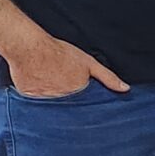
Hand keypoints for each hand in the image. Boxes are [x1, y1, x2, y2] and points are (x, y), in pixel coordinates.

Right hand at [9, 34, 127, 98]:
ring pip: (54, 108)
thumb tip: (125, 89)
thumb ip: (107, 77)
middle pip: (70, 109)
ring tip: (50, 86)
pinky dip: (38, 99)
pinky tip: (38, 87)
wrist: (29, 47)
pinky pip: (36, 104)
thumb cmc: (59, 52)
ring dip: (54, 102)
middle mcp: (63, 99)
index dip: (86, 107)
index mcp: (79, 93)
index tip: (86, 108)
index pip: (86, 108)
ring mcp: (46, 101)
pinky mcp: (30, 99)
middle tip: (64, 90)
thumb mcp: (89, 63)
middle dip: (70, 104)